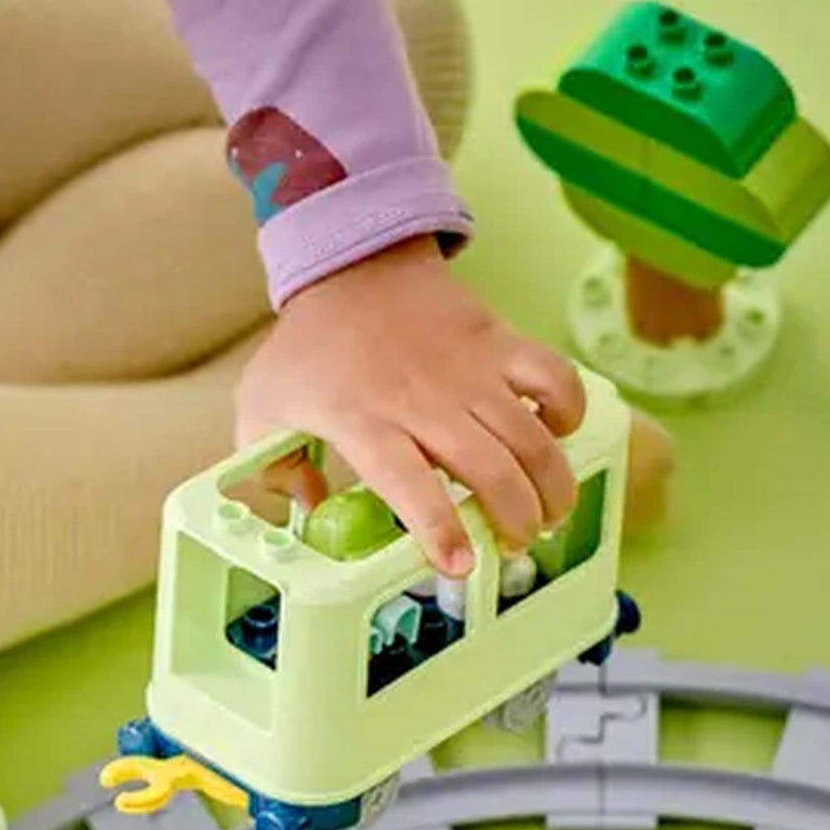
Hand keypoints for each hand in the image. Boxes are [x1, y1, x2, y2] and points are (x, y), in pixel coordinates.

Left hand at [234, 238, 584, 577]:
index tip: (458, 565)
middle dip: (515, 520)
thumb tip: (310, 513)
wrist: (351, 265)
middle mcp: (422, 400)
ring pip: (531, 437)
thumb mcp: (261, 407)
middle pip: (489, 469)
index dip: (439, 529)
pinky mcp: (500, 341)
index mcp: (362, 420)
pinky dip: (569, 411)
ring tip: (550, 514)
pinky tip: (557, 436)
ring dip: (552, 485)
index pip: (408, 484)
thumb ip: (274, 467)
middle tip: (516, 544)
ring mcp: (469, 369)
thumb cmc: (308, 346)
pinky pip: (555, 378)